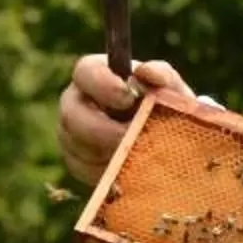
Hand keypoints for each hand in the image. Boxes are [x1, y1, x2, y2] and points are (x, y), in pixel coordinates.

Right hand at [56, 53, 197, 187]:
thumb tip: (146, 71)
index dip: (102, 85)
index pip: (85, 72)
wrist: (171, 147)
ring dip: (107, 152)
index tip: (128, 98)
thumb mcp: (171, 91)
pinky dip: (107, 171)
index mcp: (97, 76)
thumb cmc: (168, 110)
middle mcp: (77, 102)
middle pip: (70, 114)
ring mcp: (72, 133)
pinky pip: (83, 169)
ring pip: (76, 145)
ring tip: (136, 154)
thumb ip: (163, 76)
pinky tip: (128, 170)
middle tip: (131, 137)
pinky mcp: (77, 162)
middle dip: (102, 129)